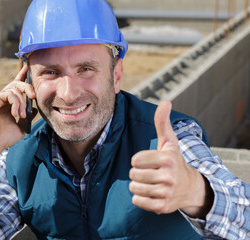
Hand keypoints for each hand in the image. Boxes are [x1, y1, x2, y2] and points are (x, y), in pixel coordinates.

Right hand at [0, 65, 36, 173]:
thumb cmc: (6, 137)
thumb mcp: (22, 125)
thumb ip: (28, 115)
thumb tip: (35, 107)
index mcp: (9, 103)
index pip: (16, 86)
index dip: (22, 76)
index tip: (28, 68)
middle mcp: (2, 98)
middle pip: (17, 84)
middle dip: (27, 87)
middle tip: (34, 96)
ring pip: (14, 90)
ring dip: (22, 103)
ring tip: (21, 116)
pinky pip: (9, 94)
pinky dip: (15, 103)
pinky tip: (15, 114)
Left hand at [129, 101, 211, 216]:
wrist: (190, 188)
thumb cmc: (174, 161)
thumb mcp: (169, 142)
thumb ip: (162, 122)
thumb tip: (165, 101)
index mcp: (167, 158)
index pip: (135, 160)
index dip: (138, 160)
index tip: (149, 162)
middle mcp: (169, 176)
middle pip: (133, 174)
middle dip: (138, 173)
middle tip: (151, 173)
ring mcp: (166, 192)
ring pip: (134, 188)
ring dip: (138, 186)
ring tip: (151, 183)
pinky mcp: (162, 206)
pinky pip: (137, 201)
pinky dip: (140, 198)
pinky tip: (151, 193)